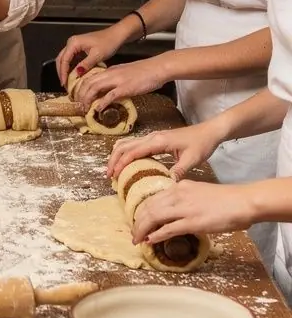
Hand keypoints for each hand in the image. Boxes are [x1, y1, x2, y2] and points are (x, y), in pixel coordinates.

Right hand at [55, 28, 121, 88]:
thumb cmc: (108, 43)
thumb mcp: (97, 55)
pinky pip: (71, 58)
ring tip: (67, 81)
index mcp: (74, 43)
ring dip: (64, 70)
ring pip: (65, 59)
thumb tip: (76, 74)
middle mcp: (71, 42)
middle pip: (61, 59)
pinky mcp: (79, 47)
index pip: (64, 60)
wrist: (116, 35)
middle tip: (64, 84)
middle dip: (61, 72)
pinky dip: (70, 66)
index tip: (64, 83)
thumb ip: (85, 64)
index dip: (63, 72)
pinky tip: (73, 74)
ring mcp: (75, 44)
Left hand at [76, 55, 169, 112]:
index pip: (89, 78)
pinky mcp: (125, 88)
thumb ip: (115, 82)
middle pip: (87, 83)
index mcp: (110, 71)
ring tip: (84, 109)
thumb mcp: (125, 75)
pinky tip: (98, 109)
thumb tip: (107, 93)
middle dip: (79, 95)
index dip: (80, 88)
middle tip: (77, 106)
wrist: (158, 68)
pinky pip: (110, 95)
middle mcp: (110, 74)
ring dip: (87, 99)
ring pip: (94, 87)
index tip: (77, 98)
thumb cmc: (145, 72)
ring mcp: (117, 80)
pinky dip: (101, 103)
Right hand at [107, 121, 222, 182]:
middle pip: (125, 146)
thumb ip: (178, 171)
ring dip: (118, 156)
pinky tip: (126, 164)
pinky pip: (135, 145)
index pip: (133, 152)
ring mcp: (153, 137)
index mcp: (158, 141)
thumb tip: (166, 186)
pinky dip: (126, 153)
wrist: (209, 131)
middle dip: (114, 160)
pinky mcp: (155, 139)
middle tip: (109, 176)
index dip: (121, 163)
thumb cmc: (201, 144)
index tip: (113, 175)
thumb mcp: (192, 160)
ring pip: (127, 143)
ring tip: (114, 171)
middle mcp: (152, 137)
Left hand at [132, 180, 257, 245]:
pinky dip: (156, 235)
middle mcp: (178, 194)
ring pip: (154, 217)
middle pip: (148, 208)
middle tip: (134, 234)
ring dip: (142, 229)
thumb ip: (184, 200)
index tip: (138, 222)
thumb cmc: (226, 199)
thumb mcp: (199, 192)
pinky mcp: (193, 222)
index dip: (142, 212)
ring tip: (137, 239)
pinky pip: (168, 229)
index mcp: (179, 187)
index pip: (153, 199)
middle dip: (137, 222)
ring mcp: (185, 208)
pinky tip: (150, 241)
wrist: (243, 201)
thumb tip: (174, 213)